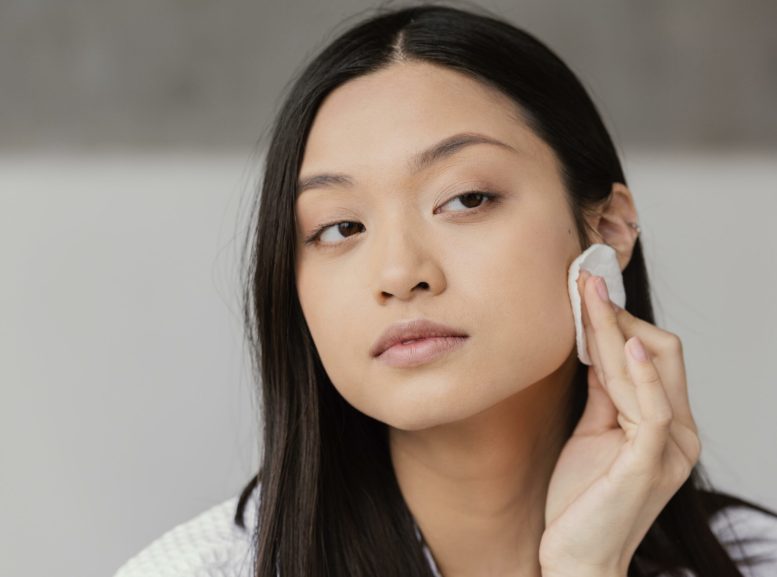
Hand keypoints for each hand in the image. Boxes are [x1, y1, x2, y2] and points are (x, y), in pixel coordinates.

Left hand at [539, 269, 701, 576]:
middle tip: (584, 282)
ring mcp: (668, 449)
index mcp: (666, 424)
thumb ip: (604, 393)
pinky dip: (640, 374)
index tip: (586, 293)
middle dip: (620, 315)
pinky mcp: (649, 464)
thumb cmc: (581, 498)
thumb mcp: (593, 432)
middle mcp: (678, 432)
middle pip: (664, 352)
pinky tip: (625, 344)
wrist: (575, 556)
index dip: (620, 321)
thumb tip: (598, 346)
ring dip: (616, 328)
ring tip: (587, 293)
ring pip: (652, 369)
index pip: (655, 355)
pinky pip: (653, 409)